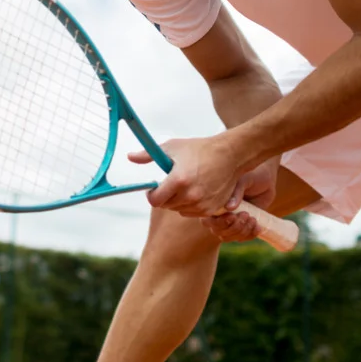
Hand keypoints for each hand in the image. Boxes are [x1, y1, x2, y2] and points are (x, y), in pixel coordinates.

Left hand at [129, 135, 249, 218]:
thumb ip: (148, 155)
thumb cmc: (199, 149)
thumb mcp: (172, 148)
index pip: (155, 200)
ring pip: (179, 210)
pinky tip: (197, 190)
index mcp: (178, 181)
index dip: (152, 195)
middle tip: (173, 183)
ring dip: (178, 201)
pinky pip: (193, 213)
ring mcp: (202, 204)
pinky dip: (191, 205)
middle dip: (165, 196)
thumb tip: (130, 157)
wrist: (230, 155)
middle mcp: (190, 196)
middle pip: (166, 206)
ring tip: (187, 184)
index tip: (154, 189)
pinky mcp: (212, 209)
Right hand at [200, 158, 280, 242]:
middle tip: (245, 215)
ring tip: (252, 218)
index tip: (232, 215)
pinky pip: (242, 238)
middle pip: (218, 231)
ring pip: (229, 236)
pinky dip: (250, 234)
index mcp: (213, 202)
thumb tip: (229, 207)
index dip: (219, 222)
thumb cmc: (251, 175)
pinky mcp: (243, 225)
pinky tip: (257, 226)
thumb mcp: (243, 180)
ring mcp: (231, 221)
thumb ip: (236, 191)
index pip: (207, 220)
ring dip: (242, 231)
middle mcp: (219, 214)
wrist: (265, 178)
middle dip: (233, 227)